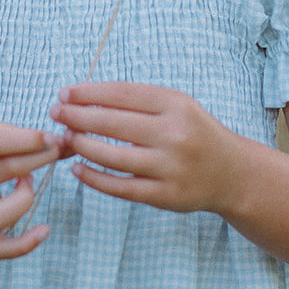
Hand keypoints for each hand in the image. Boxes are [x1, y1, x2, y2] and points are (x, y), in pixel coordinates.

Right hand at [0, 122, 60, 258]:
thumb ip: (19, 134)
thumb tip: (66, 142)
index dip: (25, 140)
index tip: (50, 136)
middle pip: (6, 171)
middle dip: (40, 157)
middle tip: (58, 147)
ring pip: (2, 216)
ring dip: (27, 196)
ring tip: (27, 181)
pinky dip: (23, 246)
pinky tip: (44, 231)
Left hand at [49, 82, 236, 213]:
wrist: (232, 173)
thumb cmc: (194, 132)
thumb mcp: (176, 106)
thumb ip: (138, 102)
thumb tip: (85, 98)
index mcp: (176, 105)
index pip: (122, 94)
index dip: (88, 93)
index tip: (65, 93)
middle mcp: (175, 134)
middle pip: (113, 123)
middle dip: (78, 116)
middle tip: (55, 113)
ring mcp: (170, 168)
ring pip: (112, 156)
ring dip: (82, 146)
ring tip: (67, 138)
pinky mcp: (165, 196)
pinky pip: (120, 188)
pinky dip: (94, 178)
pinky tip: (77, 169)